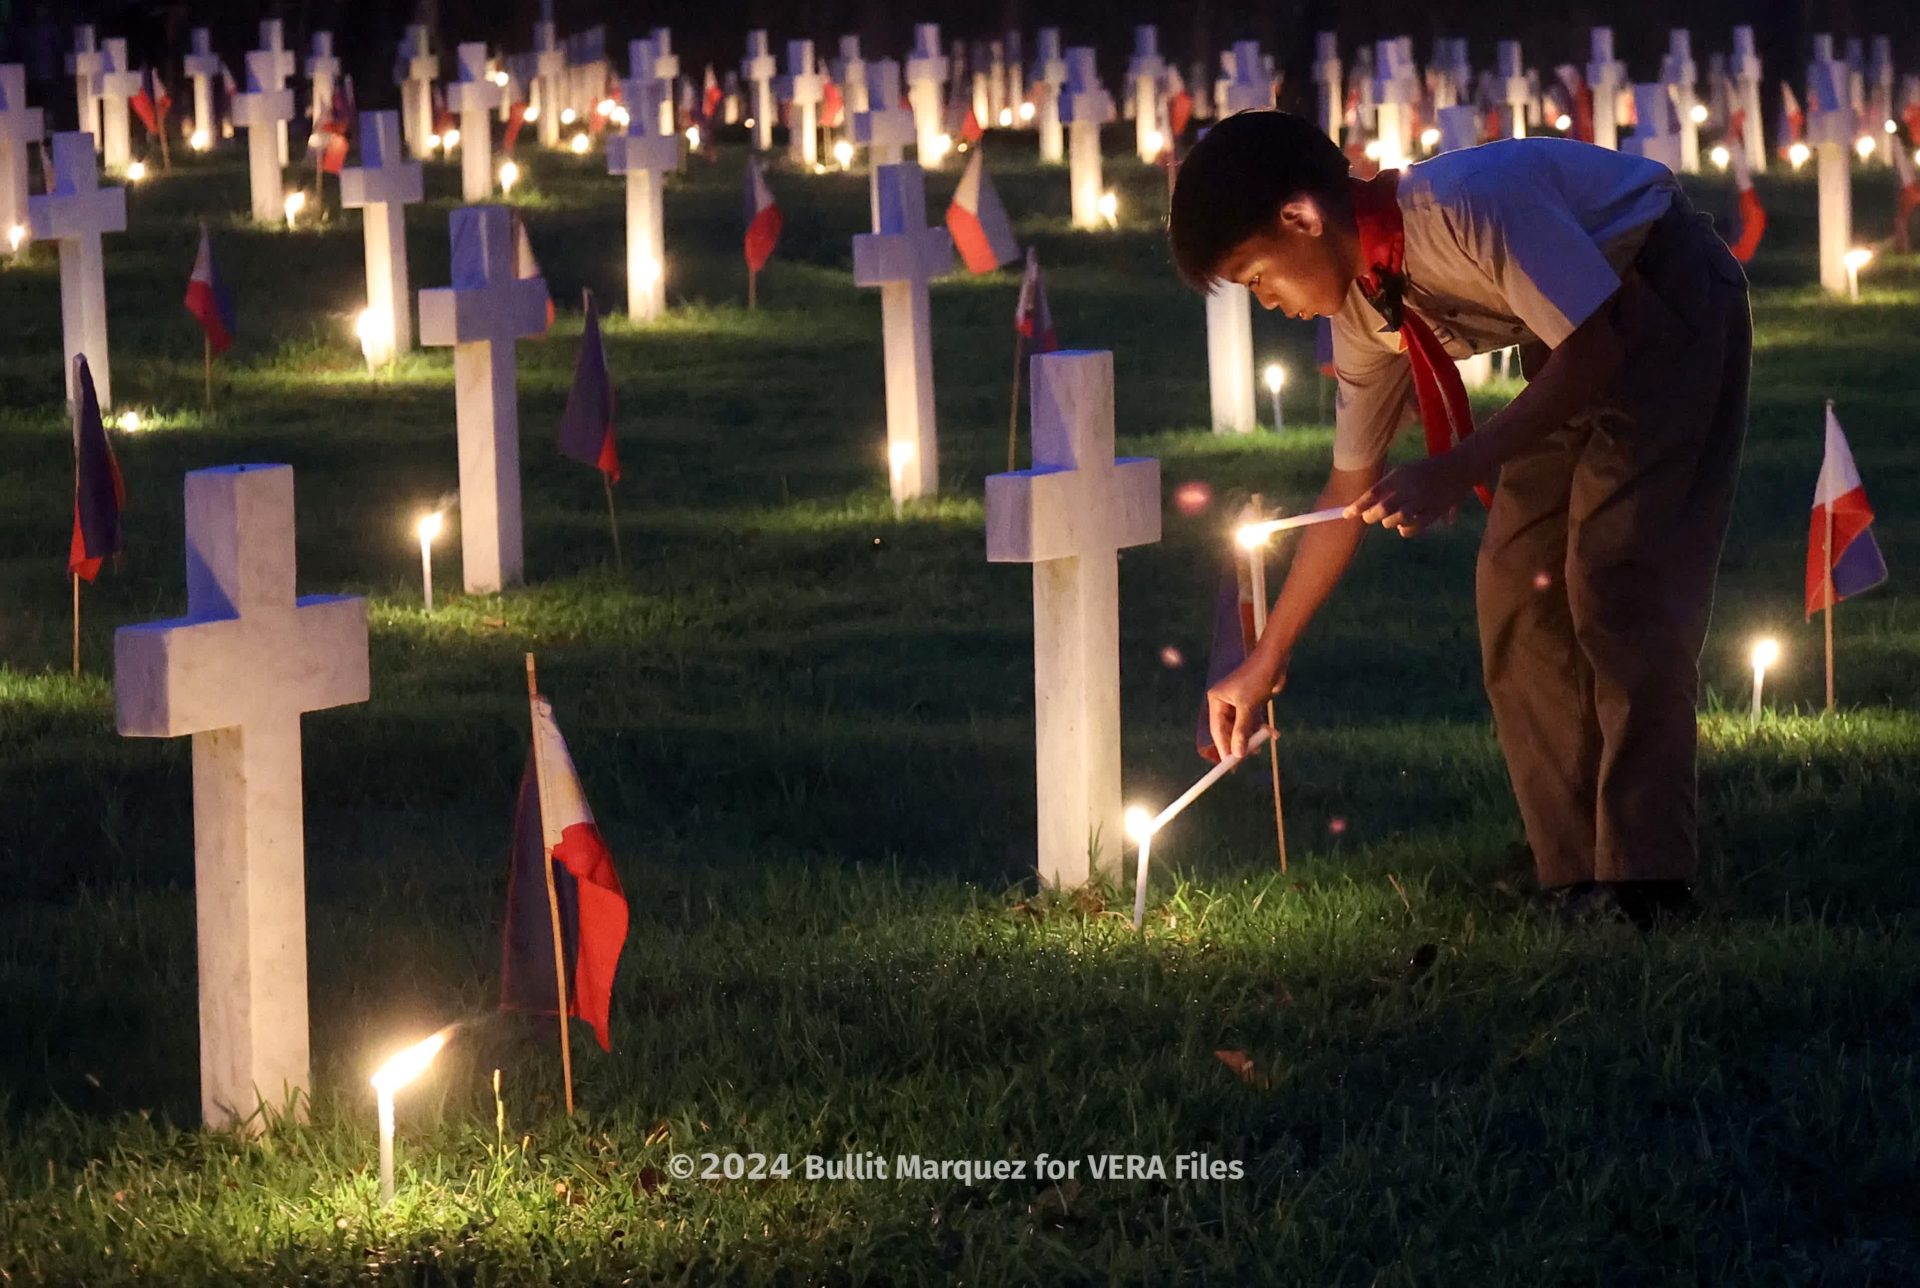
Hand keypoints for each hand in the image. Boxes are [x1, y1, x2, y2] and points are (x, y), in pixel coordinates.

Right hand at [1207, 654, 1287, 762]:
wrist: (1274, 660)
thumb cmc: (1257, 678)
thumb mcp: (1248, 707)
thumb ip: (1241, 731)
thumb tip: (1237, 754)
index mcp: (1216, 700)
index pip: (1217, 729)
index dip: (1223, 747)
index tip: (1229, 764)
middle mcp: (1224, 702)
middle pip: (1228, 730)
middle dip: (1239, 743)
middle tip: (1246, 758)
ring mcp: (1238, 703)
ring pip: (1242, 727)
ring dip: (1252, 736)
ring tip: (1262, 744)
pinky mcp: (1251, 703)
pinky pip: (1253, 721)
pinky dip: (1261, 727)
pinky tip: (1272, 733)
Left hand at [1345, 450, 1475, 536]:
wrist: (1459, 469)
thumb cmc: (1425, 471)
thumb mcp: (1404, 471)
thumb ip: (1386, 487)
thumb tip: (1363, 505)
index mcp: (1400, 476)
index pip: (1373, 493)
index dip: (1358, 506)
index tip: (1345, 514)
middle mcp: (1411, 488)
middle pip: (1382, 509)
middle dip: (1370, 516)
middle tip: (1368, 517)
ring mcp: (1423, 502)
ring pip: (1395, 521)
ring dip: (1388, 522)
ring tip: (1390, 517)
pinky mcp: (1434, 513)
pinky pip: (1411, 529)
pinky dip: (1403, 530)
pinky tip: (1403, 525)